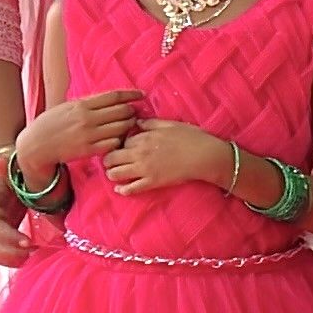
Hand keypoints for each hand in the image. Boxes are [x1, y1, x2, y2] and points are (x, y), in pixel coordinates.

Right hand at [0, 160, 32, 266]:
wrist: (5, 171)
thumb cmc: (12, 168)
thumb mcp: (11, 165)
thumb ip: (8, 167)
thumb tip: (1, 161)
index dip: (9, 238)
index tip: (29, 243)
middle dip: (10, 254)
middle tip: (33, 253)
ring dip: (10, 260)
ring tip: (33, 257)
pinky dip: (12, 261)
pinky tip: (31, 257)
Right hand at [15, 88, 144, 182]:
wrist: (36, 145)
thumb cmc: (51, 124)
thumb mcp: (67, 107)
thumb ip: (87, 103)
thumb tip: (107, 99)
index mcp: (82, 105)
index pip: (114, 96)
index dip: (131, 95)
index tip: (142, 95)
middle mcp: (87, 118)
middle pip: (121, 111)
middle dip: (132, 111)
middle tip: (136, 113)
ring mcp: (89, 135)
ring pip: (121, 128)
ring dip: (129, 126)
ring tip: (129, 126)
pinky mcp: (89, 150)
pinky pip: (113, 143)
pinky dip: (120, 140)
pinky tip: (119, 139)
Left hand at [102, 120, 231, 194]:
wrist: (204, 156)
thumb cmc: (190, 137)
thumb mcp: (169, 124)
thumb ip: (150, 123)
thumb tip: (137, 122)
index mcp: (144, 137)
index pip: (119, 140)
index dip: (118, 143)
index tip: (119, 146)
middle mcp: (140, 153)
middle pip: (111, 158)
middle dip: (109, 159)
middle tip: (112, 160)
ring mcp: (145, 169)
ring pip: (115, 174)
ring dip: (112, 173)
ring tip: (116, 173)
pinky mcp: (152, 183)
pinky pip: (131, 189)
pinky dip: (122, 190)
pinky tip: (120, 188)